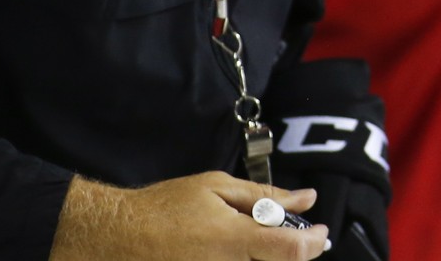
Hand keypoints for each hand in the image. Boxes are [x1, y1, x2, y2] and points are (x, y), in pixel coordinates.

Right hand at [49, 171, 330, 260]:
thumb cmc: (166, 207)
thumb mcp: (215, 187)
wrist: (119, 238)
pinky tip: (229, 250)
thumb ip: (264, 196)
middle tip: (285, 235)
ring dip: (268, 257)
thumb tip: (306, 198)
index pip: (293, 250)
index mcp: (236, 240)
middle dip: (292, 250)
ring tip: (247, 242)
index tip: (321, 232)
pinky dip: (244, 260)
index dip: (315, 242)